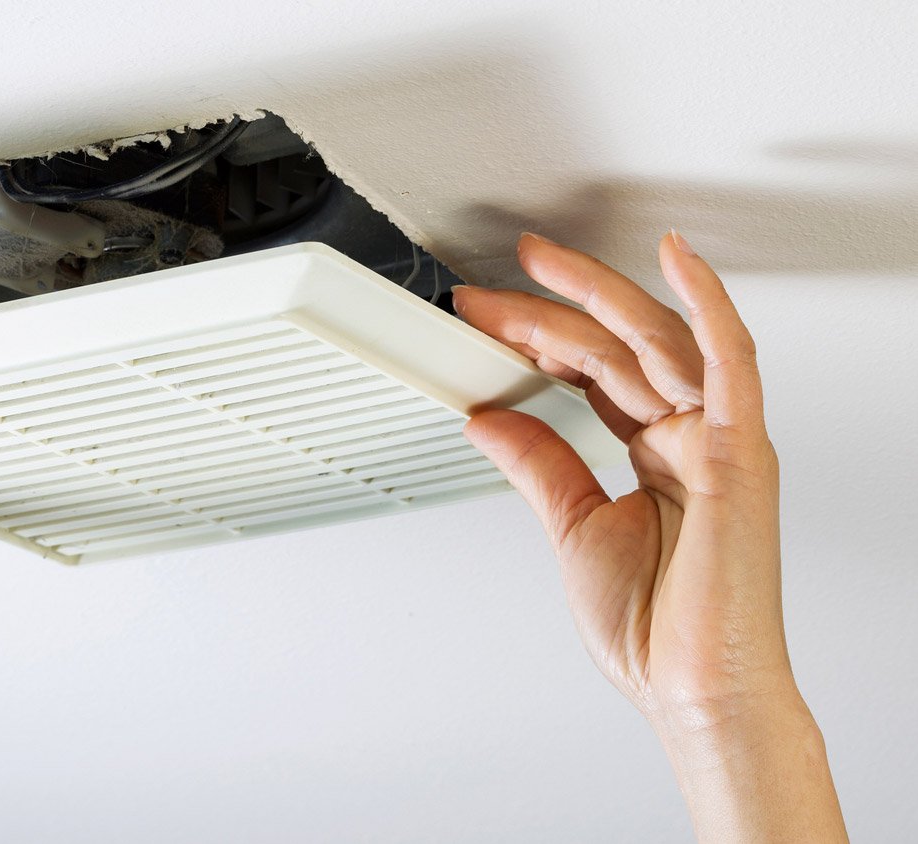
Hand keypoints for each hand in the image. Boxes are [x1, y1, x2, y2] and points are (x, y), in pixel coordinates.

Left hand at [455, 232, 844, 840]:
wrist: (694, 692)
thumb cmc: (657, 630)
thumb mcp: (575, 528)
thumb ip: (539, 465)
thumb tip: (489, 417)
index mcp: (660, 453)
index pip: (594, 371)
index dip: (537, 339)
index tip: (481, 321)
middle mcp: (692, 436)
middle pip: (616, 348)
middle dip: (547, 312)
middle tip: (487, 291)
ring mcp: (718, 439)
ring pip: (656, 341)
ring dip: (595, 296)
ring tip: (536, 266)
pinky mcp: (738, 452)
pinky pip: (730, 363)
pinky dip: (707, 305)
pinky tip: (674, 259)